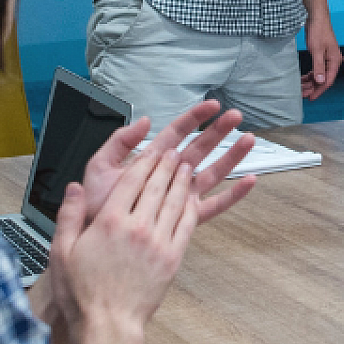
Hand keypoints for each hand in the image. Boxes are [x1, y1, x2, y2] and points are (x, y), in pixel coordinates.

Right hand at [49, 150, 196, 343]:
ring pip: (176, 201)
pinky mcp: (173, 258)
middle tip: (174, 152)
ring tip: (186, 166)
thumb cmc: (81, 292)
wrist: (108, 325)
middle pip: (158, 186)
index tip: (153, 151)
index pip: (132, 181)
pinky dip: (191, 207)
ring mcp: (158, 242)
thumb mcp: (61, 252)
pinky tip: (193, 197)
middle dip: (167, 165)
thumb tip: (74, 188)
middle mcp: (138, 227)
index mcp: (110, 221)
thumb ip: (69, 215)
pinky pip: (187, 225)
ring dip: (182, 181)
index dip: (145, 162)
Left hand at [80, 101, 257, 226]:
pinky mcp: (186, 217)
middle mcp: (169, 175)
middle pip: (200, 148)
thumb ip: (120, 142)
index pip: (177, 133)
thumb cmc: (96, 206)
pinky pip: (214, 205)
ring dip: (231, 156)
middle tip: (236, 117)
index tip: (213, 105)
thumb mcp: (100, 167)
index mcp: (151, 160)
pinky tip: (249, 182)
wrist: (94, 237)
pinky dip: (233, 195)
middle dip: (219, 132)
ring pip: (212, 172)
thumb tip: (146, 121)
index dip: (195, 118)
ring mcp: (179, 196)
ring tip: (248, 140)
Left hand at [301, 18, 340, 99]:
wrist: (316, 17)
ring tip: (300, 88)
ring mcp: (327, 58)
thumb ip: (319, 67)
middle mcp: (333, 61)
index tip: (310, 98)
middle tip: (302, 94)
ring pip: (319, 75)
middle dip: (313, 87)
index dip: (319, 90)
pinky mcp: (322, 55)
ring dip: (310, 82)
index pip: (328, 80)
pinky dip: (310, 75)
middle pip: (323, 79)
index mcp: (335, 60)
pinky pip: (317, 69)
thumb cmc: (318, 31)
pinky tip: (303, 78)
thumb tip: (320, 81)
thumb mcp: (317, 50)